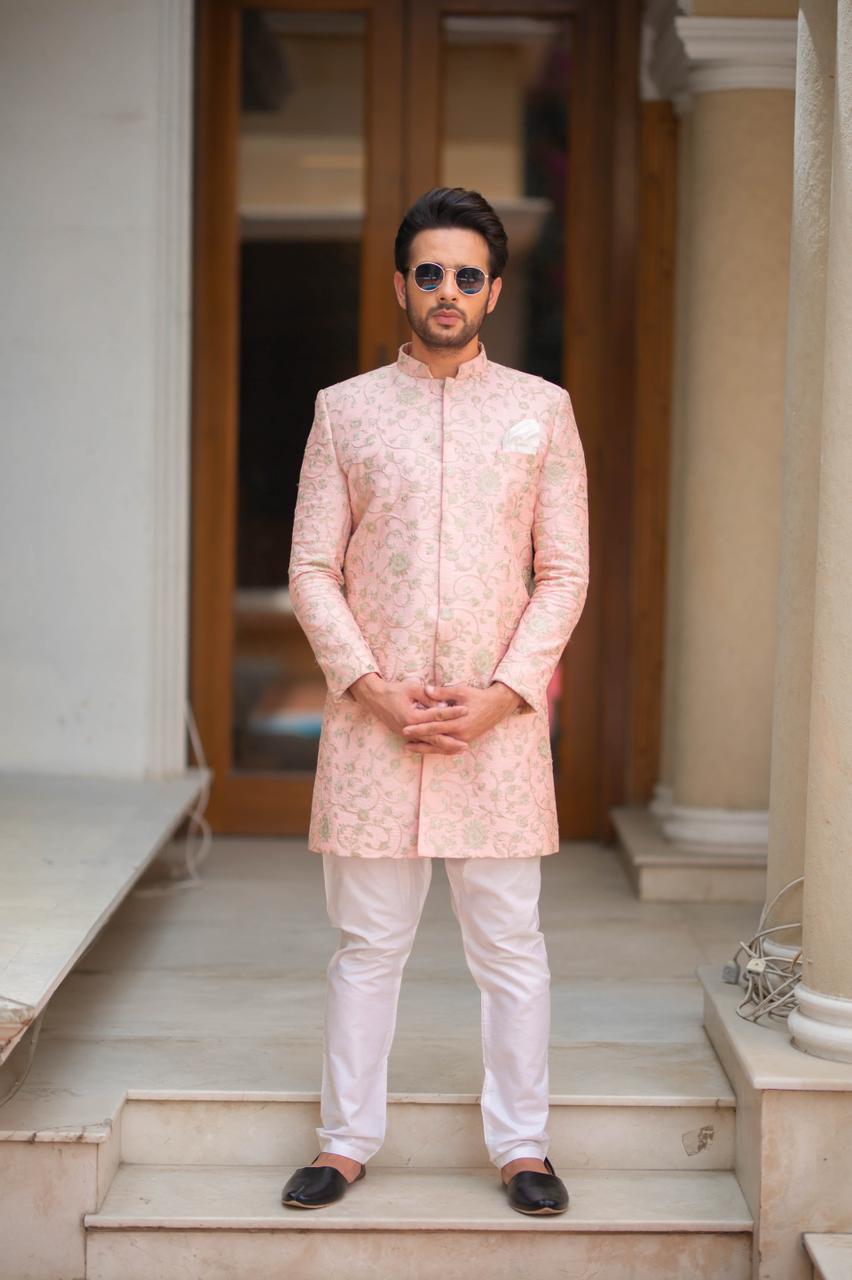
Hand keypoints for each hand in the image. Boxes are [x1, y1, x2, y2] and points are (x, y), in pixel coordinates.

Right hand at [348, 673, 468, 752]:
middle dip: (452, 741)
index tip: (466, 709)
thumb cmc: (394, 691)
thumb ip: (428, 697)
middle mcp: (410, 729)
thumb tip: (443, 704)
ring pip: (429, 744)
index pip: (437, 715)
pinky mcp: (405, 735)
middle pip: (435, 737)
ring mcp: (406, 734)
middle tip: (467, 743)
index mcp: (412, 717)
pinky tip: (445, 749)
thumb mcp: (412, 688)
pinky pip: (422, 743)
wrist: (375, 698)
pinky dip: (434, 747)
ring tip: (460, 749)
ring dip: (445, 748)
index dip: (453, 712)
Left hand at [401, 681, 522, 754]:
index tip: (405, 728)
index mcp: (458, 722)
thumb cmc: (478, 696)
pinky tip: (426, 749)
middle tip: (403, 739)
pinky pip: (448, 748)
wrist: (497, 706)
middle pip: (435, 739)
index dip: (419, 728)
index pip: (434, 727)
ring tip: (409, 747)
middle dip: (418, 739)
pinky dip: (436, 749)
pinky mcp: (466, 740)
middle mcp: (460, 734)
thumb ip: (442, 692)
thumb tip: (426, 689)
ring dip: (425, 748)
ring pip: (440, 747)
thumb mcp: (461, 691)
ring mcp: (464, 739)